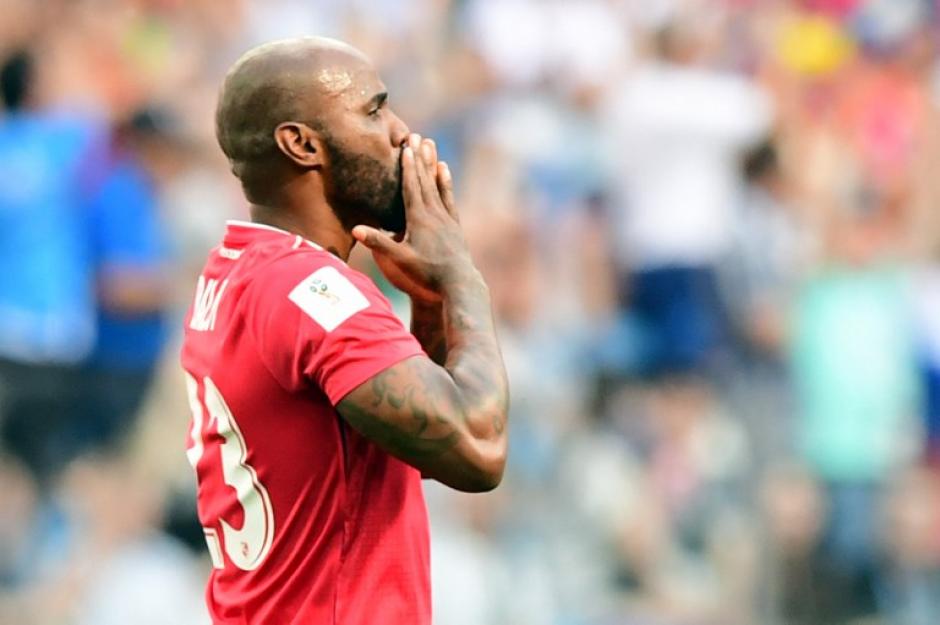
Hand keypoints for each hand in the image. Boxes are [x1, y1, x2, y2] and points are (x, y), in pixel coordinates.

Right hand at [352, 134, 473, 302]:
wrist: (458, 285)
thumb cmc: (426, 274)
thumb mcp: (400, 261)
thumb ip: (378, 243)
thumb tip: (355, 229)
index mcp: (419, 220)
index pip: (411, 187)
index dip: (407, 167)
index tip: (405, 147)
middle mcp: (434, 214)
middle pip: (424, 180)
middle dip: (418, 157)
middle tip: (415, 135)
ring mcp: (445, 218)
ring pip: (436, 184)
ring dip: (431, 163)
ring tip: (429, 144)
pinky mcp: (453, 225)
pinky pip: (448, 197)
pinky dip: (444, 181)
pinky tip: (444, 169)